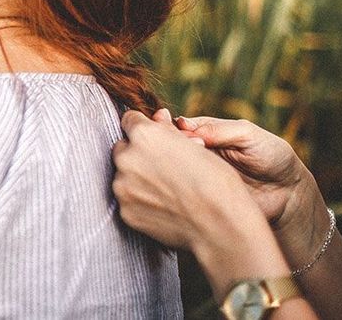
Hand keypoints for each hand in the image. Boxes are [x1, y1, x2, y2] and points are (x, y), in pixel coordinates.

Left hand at [112, 110, 263, 251]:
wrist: (220, 224)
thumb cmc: (213, 181)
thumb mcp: (192, 144)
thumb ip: (166, 128)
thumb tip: (157, 117)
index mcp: (144, 135)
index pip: (129, 120)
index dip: (144, 127)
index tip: (154, 139)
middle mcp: (127, 158)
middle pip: (122, 148)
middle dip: (137, 153)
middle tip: (162, 165)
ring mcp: (123, 186)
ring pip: (122, 174)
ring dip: (136, 177)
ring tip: (165, 188)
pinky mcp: (125, 211)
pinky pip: (127, 199)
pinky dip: (139, 200)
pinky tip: (162, 204)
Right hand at [174, 115, 312, 229]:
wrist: (289, 193)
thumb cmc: (272, 157)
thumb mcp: (247, 134)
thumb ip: (217, 129)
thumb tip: (182, 125)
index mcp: (206, 133)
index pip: (178, 127)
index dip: (174, 127)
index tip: (183, 130)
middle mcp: (198, 154)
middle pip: (170, 147)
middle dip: (173, 145)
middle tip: (195, 148)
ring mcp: (197, 176)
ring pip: (173, 168)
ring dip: (176, 166)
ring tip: (198, 165)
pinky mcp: (200, 197)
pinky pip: (183, 191)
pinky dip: (180, 187)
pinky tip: (190, 184)